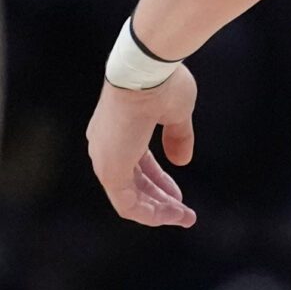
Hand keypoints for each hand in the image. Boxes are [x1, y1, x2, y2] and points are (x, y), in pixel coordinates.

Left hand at [84, 69, 198, 227]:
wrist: (145, 71)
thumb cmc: (161, 83)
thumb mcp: (176, 113)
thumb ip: (178, 138)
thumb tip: (182, 161)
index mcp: (119, 131)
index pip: (138, 165)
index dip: (160, 181)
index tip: (179, 193)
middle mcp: (106, 148)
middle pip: (134, 184)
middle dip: (161, 200)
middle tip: (184, 213)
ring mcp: (106, 159)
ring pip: (130, 198)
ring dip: (158, 211)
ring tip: (183, 218)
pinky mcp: (111, 170)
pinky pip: (127, 203)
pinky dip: (148, 213)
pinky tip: (169, 216)